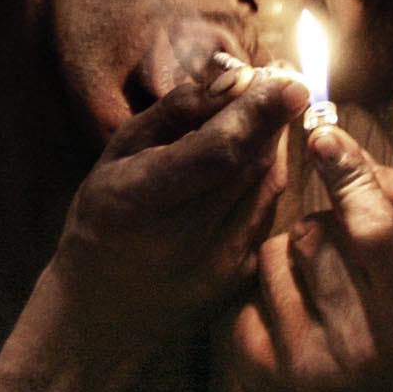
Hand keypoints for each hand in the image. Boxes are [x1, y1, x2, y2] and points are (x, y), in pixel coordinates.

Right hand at [49, 56, 306, 350]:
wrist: (103, 314)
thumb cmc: (103, 218)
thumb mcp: (119, 153)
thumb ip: (176, 111)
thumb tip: (233, 77)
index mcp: (143, 200)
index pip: (218, 151)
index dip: (259, 113)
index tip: (289, 81)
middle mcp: (187, 237)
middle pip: (251, 163)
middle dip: (273, 116)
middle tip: (283, 78)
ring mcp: (219, 262)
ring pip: (267, 185)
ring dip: (276, 142)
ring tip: (269, 110)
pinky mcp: (240, 275)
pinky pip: (267, 211)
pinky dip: (268, 176)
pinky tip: (257, 156)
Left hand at [230, 121, 392, 391]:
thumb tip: (344, 144)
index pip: (377, 233)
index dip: (351, 178)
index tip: (325, 134)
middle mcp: (363, 348)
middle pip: (320, 233)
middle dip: (326, 221)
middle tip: (342, 248)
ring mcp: (305, 363)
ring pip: (280, 250)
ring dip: (295, 249)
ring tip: (319, 283)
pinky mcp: (257, 366)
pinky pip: (251, 284)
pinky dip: (269, 283)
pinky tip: (290, 311)